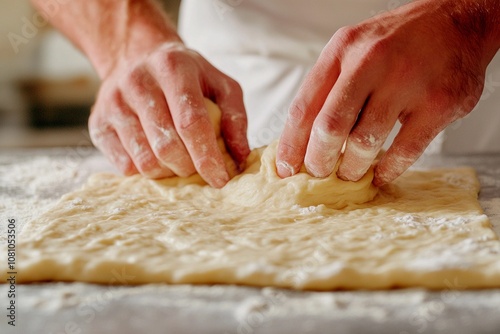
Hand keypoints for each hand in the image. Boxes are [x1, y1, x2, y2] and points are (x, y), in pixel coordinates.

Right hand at [89, 42, 249, 187]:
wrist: (135, 56)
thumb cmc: (185, 75)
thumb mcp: (219, 83)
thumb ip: (235, 118)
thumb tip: (241, 159)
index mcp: (173, 68)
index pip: (192, 122)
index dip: (208, 157)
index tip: (221, 180)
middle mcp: (138, 83)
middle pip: (167, 146)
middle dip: (189, 168)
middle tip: (198, 168)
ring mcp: (113, 103)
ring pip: (144, 160)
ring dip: (168, 172)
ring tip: (179, 162)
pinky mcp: (98, 123)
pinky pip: (124, 165)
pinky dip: (146, 171)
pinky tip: (156, 157)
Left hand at [276, 0, 498, 185]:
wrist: (456, 21)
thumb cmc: (397, 43)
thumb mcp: (353, 49)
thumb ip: (328, 88)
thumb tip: (303, 140)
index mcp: (342, 51)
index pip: (303, 107)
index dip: (290, 145)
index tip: (285, 168)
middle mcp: (371, 62)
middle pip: (329, 127)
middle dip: (318, 161)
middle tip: (318, 174)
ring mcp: (406, 82)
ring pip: (364, 142)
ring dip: (352, 168)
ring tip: (349, 174)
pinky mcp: (438, 103)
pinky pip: (404, 150)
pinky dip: (388, 170)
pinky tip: (380, 174)